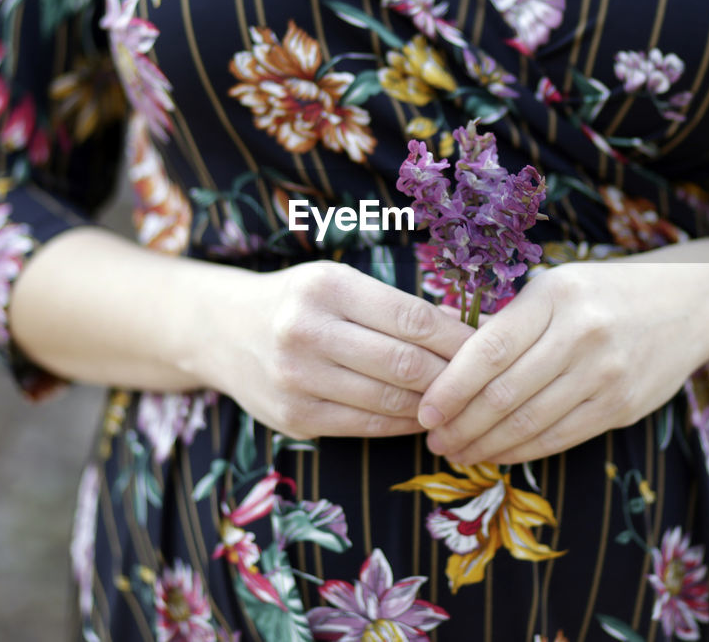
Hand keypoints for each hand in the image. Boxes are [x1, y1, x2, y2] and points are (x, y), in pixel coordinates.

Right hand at [201, 259, 476, 440]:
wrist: (221, 330)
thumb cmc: (299, 300)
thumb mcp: (339, 283)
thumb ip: (396, 305)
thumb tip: (470, 328)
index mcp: (327, 288)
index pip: (412, 318)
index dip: (458, 338)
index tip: (488, 346)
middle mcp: (306, 332)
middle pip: (404, 364)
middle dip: (453, 376)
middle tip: (483, 381)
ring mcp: (296, 379)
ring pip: (389, 400)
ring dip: (432, 404)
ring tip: (459, 401)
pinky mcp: (293, 417)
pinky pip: (366, 425)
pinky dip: (403, 423)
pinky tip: (422, 416)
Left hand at [417, 258, 708, 463]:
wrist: (689, 303)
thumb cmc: (603, 293)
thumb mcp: (554, 287)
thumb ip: (505, 321)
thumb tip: (439, 349)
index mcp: (555, 295)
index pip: (490, 349)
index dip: (451, 386)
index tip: (424, 409)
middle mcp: (581, 333)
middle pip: (504, 393)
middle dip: (460, 424)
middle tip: (434, 439)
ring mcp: (606, 373)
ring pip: (529, 422)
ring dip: (484, 445)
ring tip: (457, 451)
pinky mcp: (623, 406)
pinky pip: (560, 438)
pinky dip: (520, 451)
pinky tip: (496, 454)